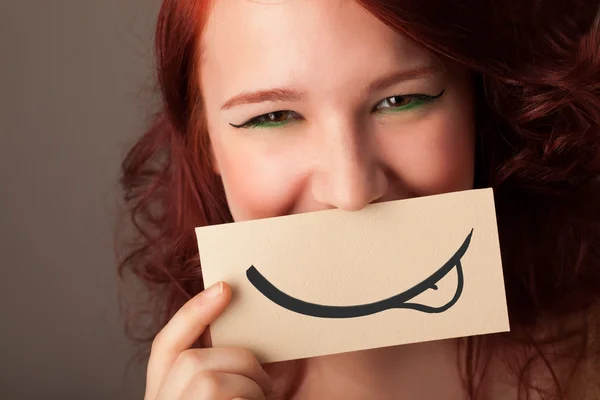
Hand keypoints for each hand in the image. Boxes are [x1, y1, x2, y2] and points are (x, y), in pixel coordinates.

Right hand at [144, 282, 273, 399]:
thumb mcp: (234, 384)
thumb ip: (225, 357)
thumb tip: (235, 303)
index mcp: (169, 393)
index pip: (165, 346)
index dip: (192, 313)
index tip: (224, 288)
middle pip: (190, 360)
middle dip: (239, 361)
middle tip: (267, 382)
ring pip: (208, 382)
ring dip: (249, 388)